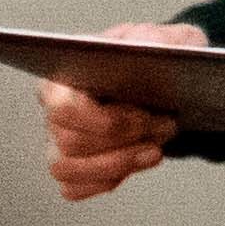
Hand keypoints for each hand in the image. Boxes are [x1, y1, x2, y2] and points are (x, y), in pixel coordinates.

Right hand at [40, 21, 209, 199]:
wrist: (171, 79)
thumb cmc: (158, 56)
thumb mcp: (166, 38)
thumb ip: (154, 38)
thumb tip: (145, 46)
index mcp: (64, 76)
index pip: (63, 107)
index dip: (104, 121)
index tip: (145, 117)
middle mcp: (53, 110)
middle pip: (69, 142)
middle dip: (124, 140)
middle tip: (165, 126)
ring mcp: (59, 140)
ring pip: (66, 169)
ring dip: (117, 164)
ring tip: (155, 150)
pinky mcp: (73, 165)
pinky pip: (73, 188)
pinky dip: (106, 181)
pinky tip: (138, 161)